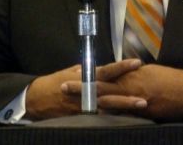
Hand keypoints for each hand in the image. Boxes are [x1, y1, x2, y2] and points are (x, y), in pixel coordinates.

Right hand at [26, 59, 143, 119]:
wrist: (38, 98)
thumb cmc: (56, 82)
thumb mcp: (72, 70)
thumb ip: (89, 70)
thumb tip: (102, 67)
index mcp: (85, 76)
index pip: (107, 71)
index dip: (122, 67)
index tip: (137, 63)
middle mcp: (87, 92)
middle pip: (110, 93)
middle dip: (127, 96)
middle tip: (144, 97)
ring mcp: (84, 106)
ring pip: (107, 108)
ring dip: (123, 109)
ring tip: (140, 108)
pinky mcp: (80, 117)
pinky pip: (99, 118)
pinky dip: (112, 118)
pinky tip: (125, 120)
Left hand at [63, 63, 182, 119]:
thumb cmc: (168, 79)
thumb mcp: (147, 72)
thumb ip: (131, 74)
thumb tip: (121, 74)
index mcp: (129, 73)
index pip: (104, 73)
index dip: (88, 73)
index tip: (74, 72)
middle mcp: (128, 84)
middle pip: (99, 85)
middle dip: (81, 86)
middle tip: (63, 85)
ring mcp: (132, 98)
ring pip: (105, 99)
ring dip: (87, 99)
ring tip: (72, 100)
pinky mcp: (139, 110)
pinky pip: (120, 111)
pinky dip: (106, 113)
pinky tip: (93, 116)